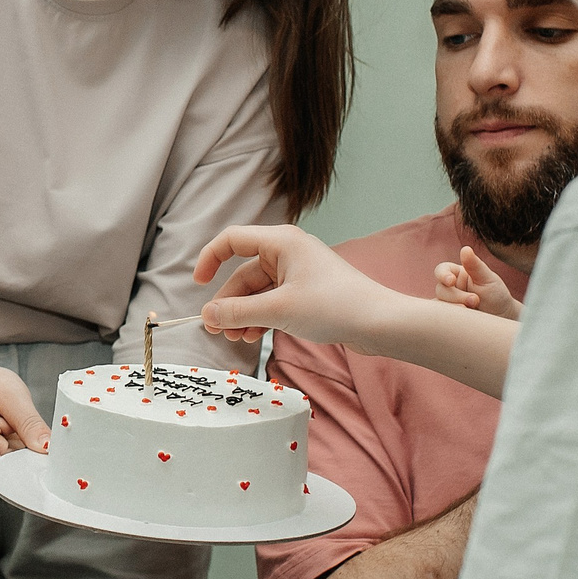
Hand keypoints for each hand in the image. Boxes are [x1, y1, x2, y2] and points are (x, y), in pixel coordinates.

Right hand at [193, 224, 391, 347]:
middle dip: (228, 302)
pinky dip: (260, 317)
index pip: (232, 240)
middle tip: (216, 329)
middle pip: (243, 273)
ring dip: (243, 314)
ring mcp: (298, 272)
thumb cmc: (334, 306)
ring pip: (257, 291)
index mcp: (281, 241)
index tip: (198, 284)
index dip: (210, 259)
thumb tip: (207, 315)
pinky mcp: (307, 292)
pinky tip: (253, 336)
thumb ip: (237, 312)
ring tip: (235, 338)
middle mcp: (288, 251)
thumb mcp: (278, 310)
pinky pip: (273, 301)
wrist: (379, 323)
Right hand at [434, 248, 521, 319]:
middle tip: (475, 301)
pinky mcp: (450, 317)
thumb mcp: (488, 279)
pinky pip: (442, 317)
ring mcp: (449, 303)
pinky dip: (451, 318)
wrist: (502, 317)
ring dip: (454, 307)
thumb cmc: (496, 295)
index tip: (451, 281)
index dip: (442, 275)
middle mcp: (450, 288)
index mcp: (457, 274)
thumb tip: (465, 249)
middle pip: (440, 289)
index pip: (442, 270)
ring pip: (439, 304)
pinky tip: (463, 319)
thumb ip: (475, 265)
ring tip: (473, 310)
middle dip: (456, 296)